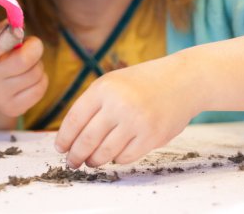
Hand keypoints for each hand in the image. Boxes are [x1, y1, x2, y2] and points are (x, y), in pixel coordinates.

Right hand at [0, 22, 47, 116]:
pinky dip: (41, 80)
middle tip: (32, 45)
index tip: (19, 32)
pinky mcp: (13, 109)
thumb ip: (7, 28)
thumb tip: (19, 23)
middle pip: (24, 61)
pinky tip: (29, 79)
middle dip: (35, 48)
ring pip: (36, 74)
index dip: (7, 38)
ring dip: (38, 65)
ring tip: (26, 65)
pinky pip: (41, 88)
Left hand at [54, 55, 196, 167]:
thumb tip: (71, 135)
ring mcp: (136, 122)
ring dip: (94, 160)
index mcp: (103, 89)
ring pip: (105, 152)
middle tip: (72, 161)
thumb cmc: (142, 83)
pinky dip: (116, 159)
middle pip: (87, 140)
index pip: (74, 120)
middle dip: (76, 155)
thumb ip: (92, 104)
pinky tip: (113, 156)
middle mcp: (118, 105)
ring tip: (91, 161)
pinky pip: (125, 157)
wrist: (182, 81)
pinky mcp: (152, 137)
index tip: (60, 148)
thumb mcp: (112, 82)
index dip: (64, 138)